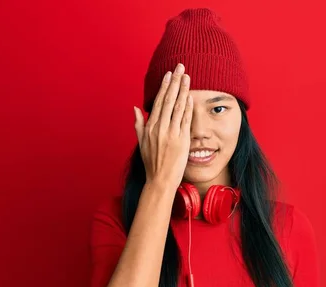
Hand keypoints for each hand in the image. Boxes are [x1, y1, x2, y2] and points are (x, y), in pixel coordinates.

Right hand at [134, 63, 192, 188]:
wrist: (160, 181)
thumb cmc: (152, 163)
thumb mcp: (141, 142)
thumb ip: (138, 124)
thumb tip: (135, 108)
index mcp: (150, 127)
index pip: (158, 102)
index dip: (164, 86)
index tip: (168, 74)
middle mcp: (160, 128)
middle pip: (169, 99)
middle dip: (175, 81)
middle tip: (180, 67)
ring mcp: (171, 134)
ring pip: (178, 107)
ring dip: (183, 90)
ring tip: (188, 77)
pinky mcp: (182, 140)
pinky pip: (186, 120)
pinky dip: (188, 107)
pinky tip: (191, 96)